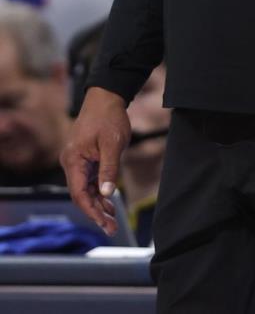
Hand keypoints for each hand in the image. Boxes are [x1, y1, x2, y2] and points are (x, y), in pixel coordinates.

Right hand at [60, 87, 130, 235]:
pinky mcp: (84, 157)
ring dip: (98, 204)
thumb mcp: (113, 144)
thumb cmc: (109, 117)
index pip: (79, 193)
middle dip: (96, 212)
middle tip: (111, 228)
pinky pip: (89, 179)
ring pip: (85, 189)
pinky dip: (99, 191)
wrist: (106, 97)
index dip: (91, 211)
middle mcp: (71, 162)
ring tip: (112, 219)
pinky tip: (110, 202)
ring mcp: (77, 160)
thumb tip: (107, 193)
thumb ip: (109, 169)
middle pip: (81, 194)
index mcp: (73, 160)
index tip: (103, 224)